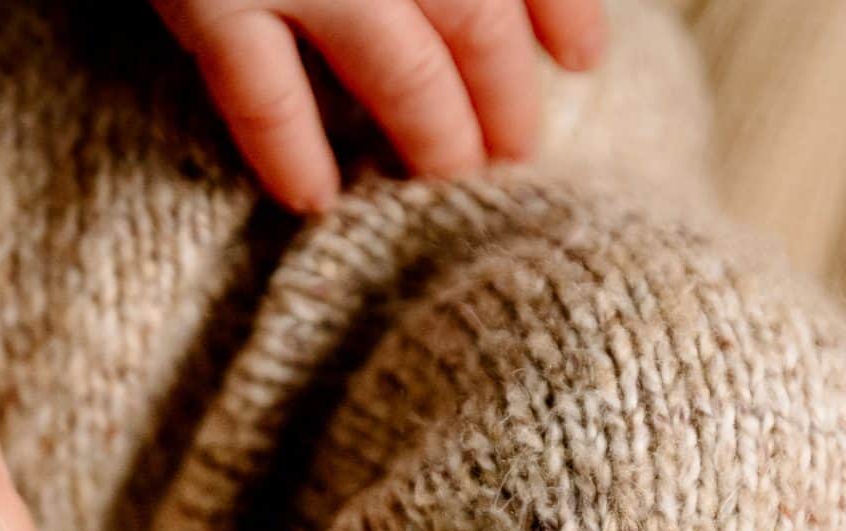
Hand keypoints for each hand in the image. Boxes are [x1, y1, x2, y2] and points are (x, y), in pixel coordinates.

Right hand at [154, 0, 605, 211]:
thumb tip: (531, 4)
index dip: (563, 8)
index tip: (584, 57)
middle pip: (476, 22)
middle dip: (503, 97)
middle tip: (514, 150)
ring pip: (400, 70)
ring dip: (432, 137)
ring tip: (446, 180)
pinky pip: (261, 91)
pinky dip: (289, 150)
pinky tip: (315, 196)